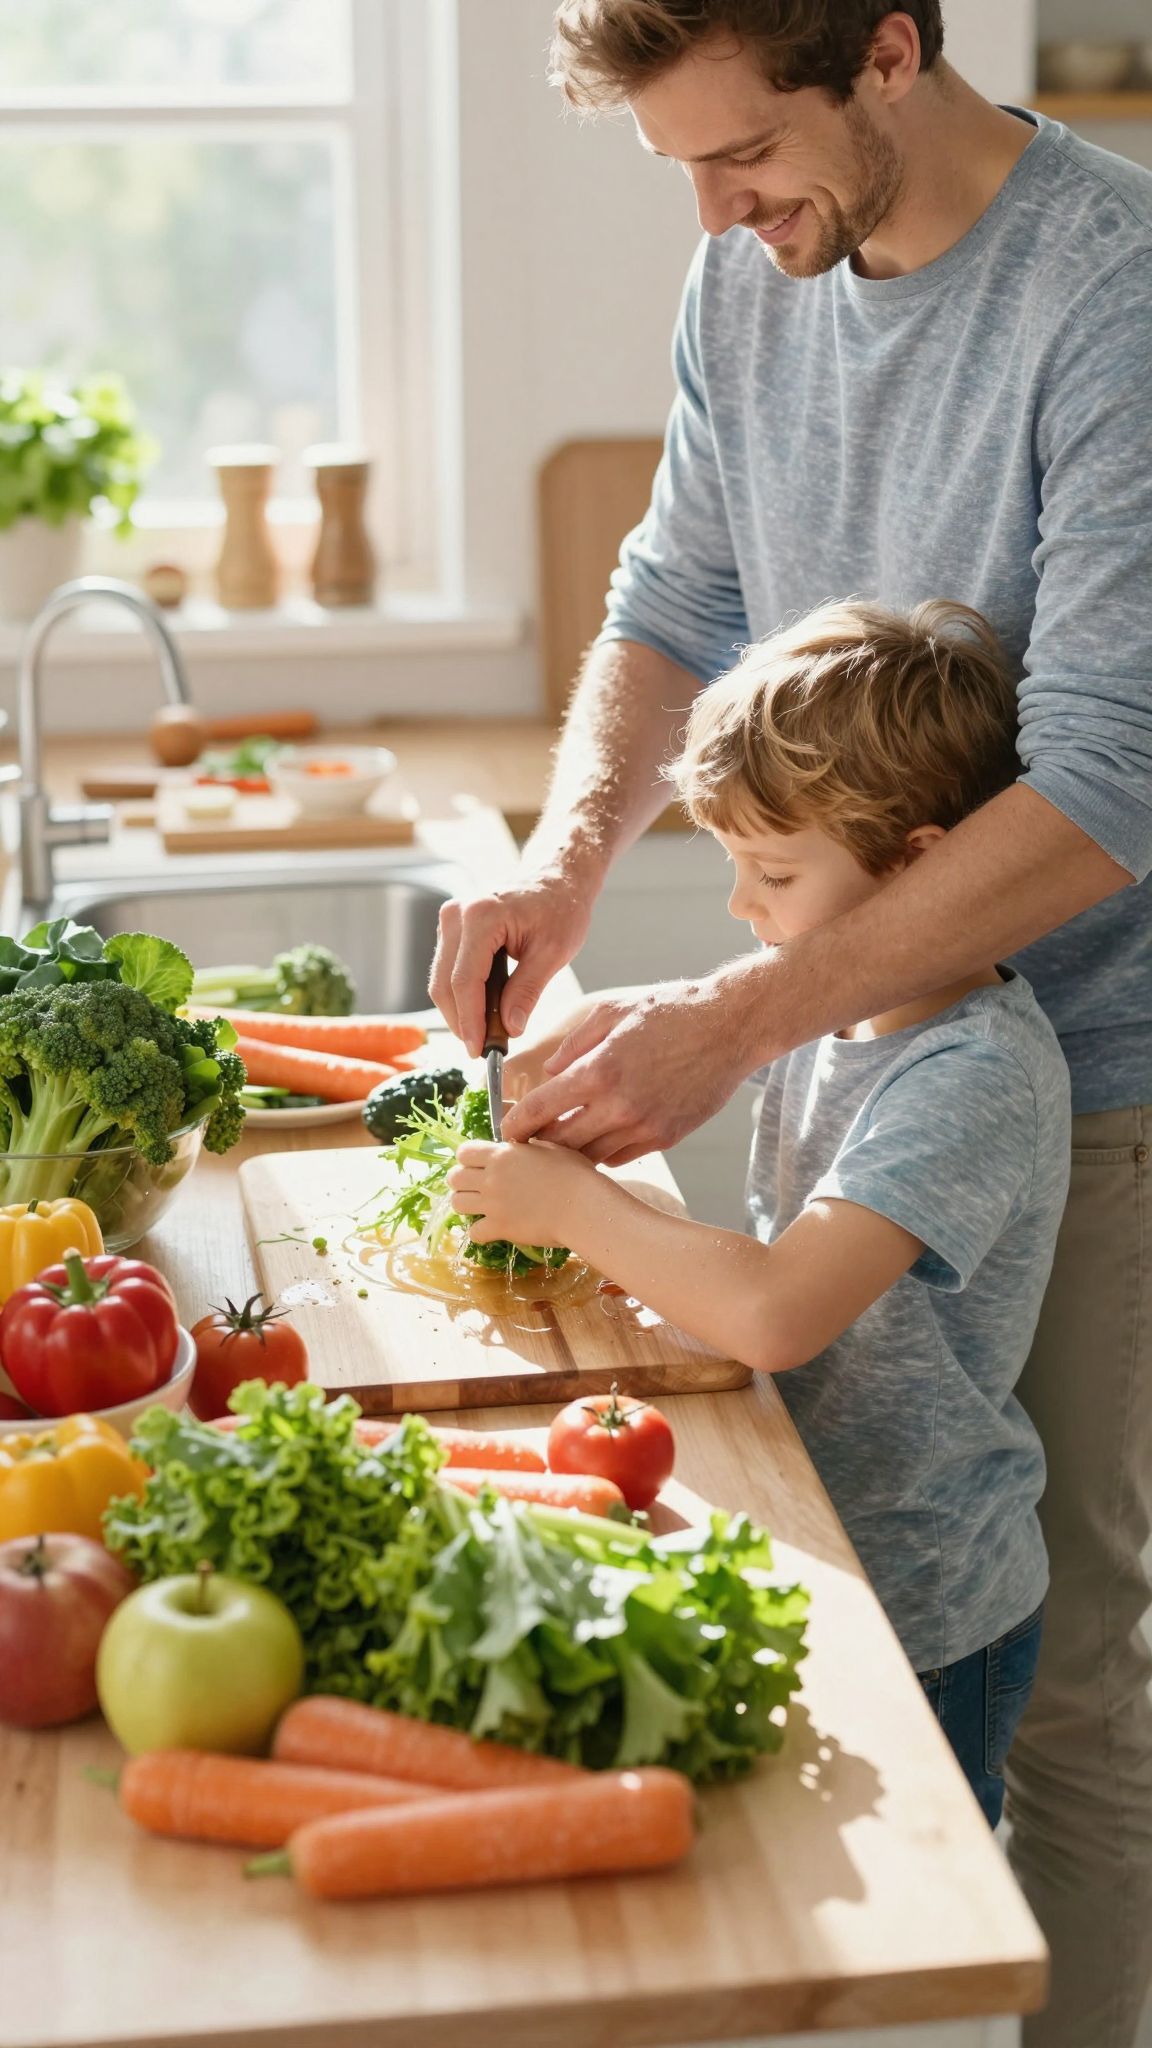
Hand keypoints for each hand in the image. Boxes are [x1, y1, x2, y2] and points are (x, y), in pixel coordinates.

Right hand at [428, 872, 592, 1058]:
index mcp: (481, 915)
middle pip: (444, 983)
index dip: (470, 1020)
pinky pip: (447, 970)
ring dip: (459, 1012)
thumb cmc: (561, 908)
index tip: (479, 1050)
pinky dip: (461, 996)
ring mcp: (450, 919)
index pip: (465, 980)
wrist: (556, 878)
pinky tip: (481, 1014)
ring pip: (441, 979)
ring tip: (485, 1036)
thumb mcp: (554, 952)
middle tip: (483, 1050)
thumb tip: (510, 1028)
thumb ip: (528, 991)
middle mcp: (456, 914)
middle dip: (461, 1021)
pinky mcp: (451, 929)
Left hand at [447, 1139, 600, 1248]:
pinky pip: (474, 1233)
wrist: (583, 1206)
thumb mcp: (550, 1148)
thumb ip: (527, 1148)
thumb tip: (520, 1148)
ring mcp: (493, 1204)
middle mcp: (491, 1178)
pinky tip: (493, 1229)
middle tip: (478, 1187)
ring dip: (466, 1205)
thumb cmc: (574, 1173)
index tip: (479, 1164)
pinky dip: (481, 1232)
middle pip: (454, 1178)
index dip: (468, 1158)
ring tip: (481, 1207)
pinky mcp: (500, 1228)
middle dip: (462, 1182)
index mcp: (502, 1154)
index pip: (464, 1152)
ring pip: (457, 1204)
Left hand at [500, 961, 765, 1164]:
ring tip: (562, 1141)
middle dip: (539, 1145)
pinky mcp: (666, 1137)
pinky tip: (598, 1137)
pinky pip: (621, 1156)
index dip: (516, 1125)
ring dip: (572, 1152)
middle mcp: (619, 1105)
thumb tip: (549, 1073)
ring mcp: (645, 1126)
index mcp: (599, 1070)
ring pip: (591, 1157)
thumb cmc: (671, 1011)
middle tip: (529, 1142)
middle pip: (561, 1144)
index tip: (506, 1132)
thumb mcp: (613, 1012)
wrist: (730, 1027)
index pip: (541, 1110)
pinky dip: (603, 1152)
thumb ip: (574, 1044)